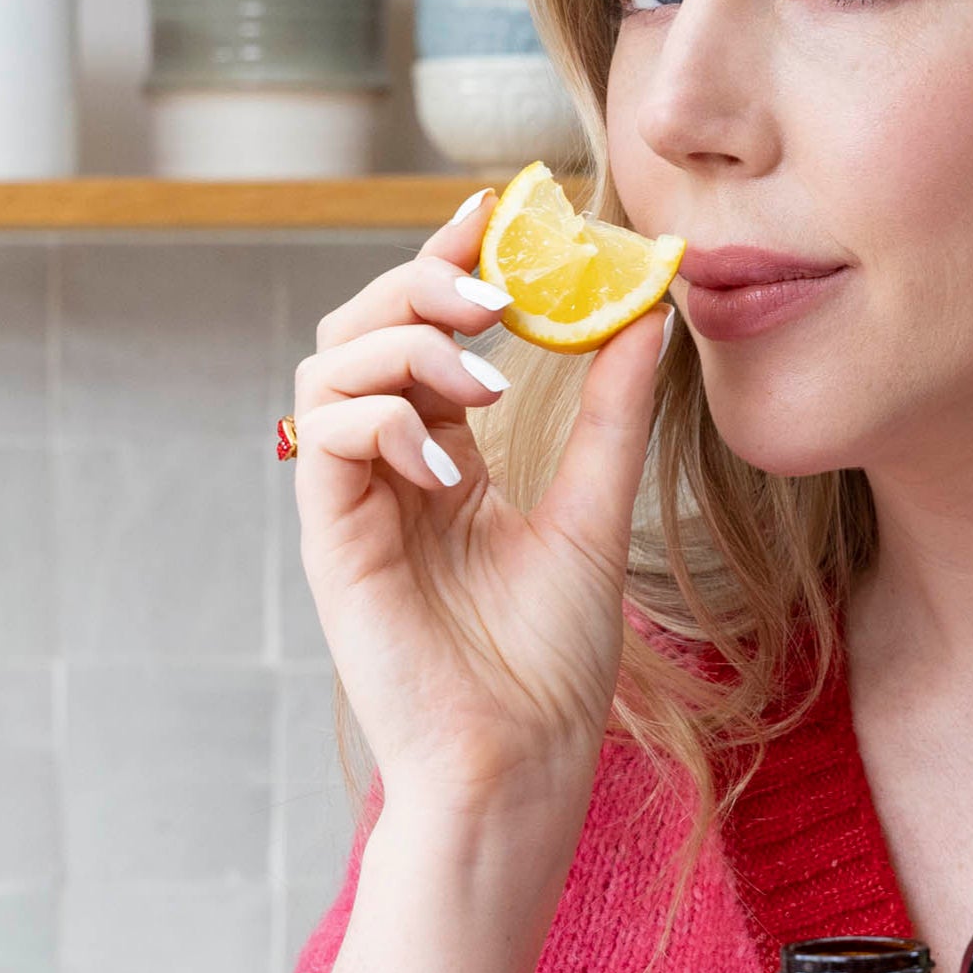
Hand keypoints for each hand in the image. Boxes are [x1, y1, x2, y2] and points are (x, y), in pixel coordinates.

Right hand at [292, 189, 669, 813]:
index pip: (423, 329)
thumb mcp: (596, 512)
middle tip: (498, 292)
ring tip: (486, 378)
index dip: (449, 261)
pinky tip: (450, 466)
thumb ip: (614, 414)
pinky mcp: (329, 539)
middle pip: (360, 327)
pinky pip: (323, 436)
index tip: (500, 210)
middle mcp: (386, 469)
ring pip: (329, 365)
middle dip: (420, 284)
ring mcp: (352, 501)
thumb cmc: (550, 664)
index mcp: (441, 457)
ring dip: (403, 345)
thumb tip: (649, 310)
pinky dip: (383, 421)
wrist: (521, 762)